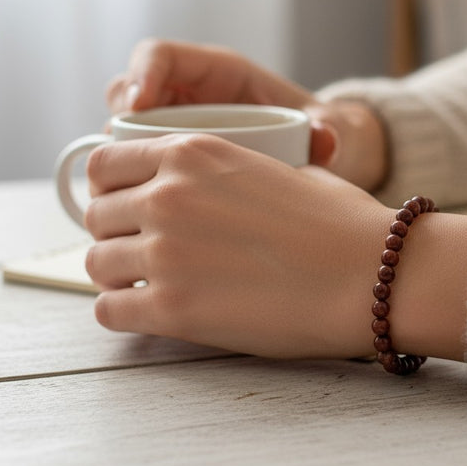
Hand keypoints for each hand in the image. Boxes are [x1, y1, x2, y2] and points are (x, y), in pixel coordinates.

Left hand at [84, 133, 466, 360]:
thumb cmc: (339, 223)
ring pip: (96, 263)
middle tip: (144, 251)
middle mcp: (168, 195)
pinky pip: (108, 310)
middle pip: (95, 215)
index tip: (127, 206)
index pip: (105, 164)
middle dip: (115, 233)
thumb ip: (227, 173)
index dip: (111, 189)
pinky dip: (124, 311)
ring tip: (151, 283)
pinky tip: (153, 311)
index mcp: (193, 153)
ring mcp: (165, 252)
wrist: (371, 274)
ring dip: (119, 274)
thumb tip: (207, 190)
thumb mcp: (279, 169)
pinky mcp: (171, 308)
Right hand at [106, 38, 386, 190]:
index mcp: (220, 73)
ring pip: (124, 133)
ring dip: (119, 158)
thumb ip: (328, 129)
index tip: (138, 104)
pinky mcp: (172, 163)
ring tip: (130, 189)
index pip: (162, 56)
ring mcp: (176, 130)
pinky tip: (144, 213)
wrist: (321, 159)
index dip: (142, 73)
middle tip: (124, 154)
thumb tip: (324, 139)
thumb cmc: (318, 131)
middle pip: (127, 92)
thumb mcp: (327, 127)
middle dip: (118, 119)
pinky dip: (133, 185)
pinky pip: (137, 167)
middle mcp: (190, 97)